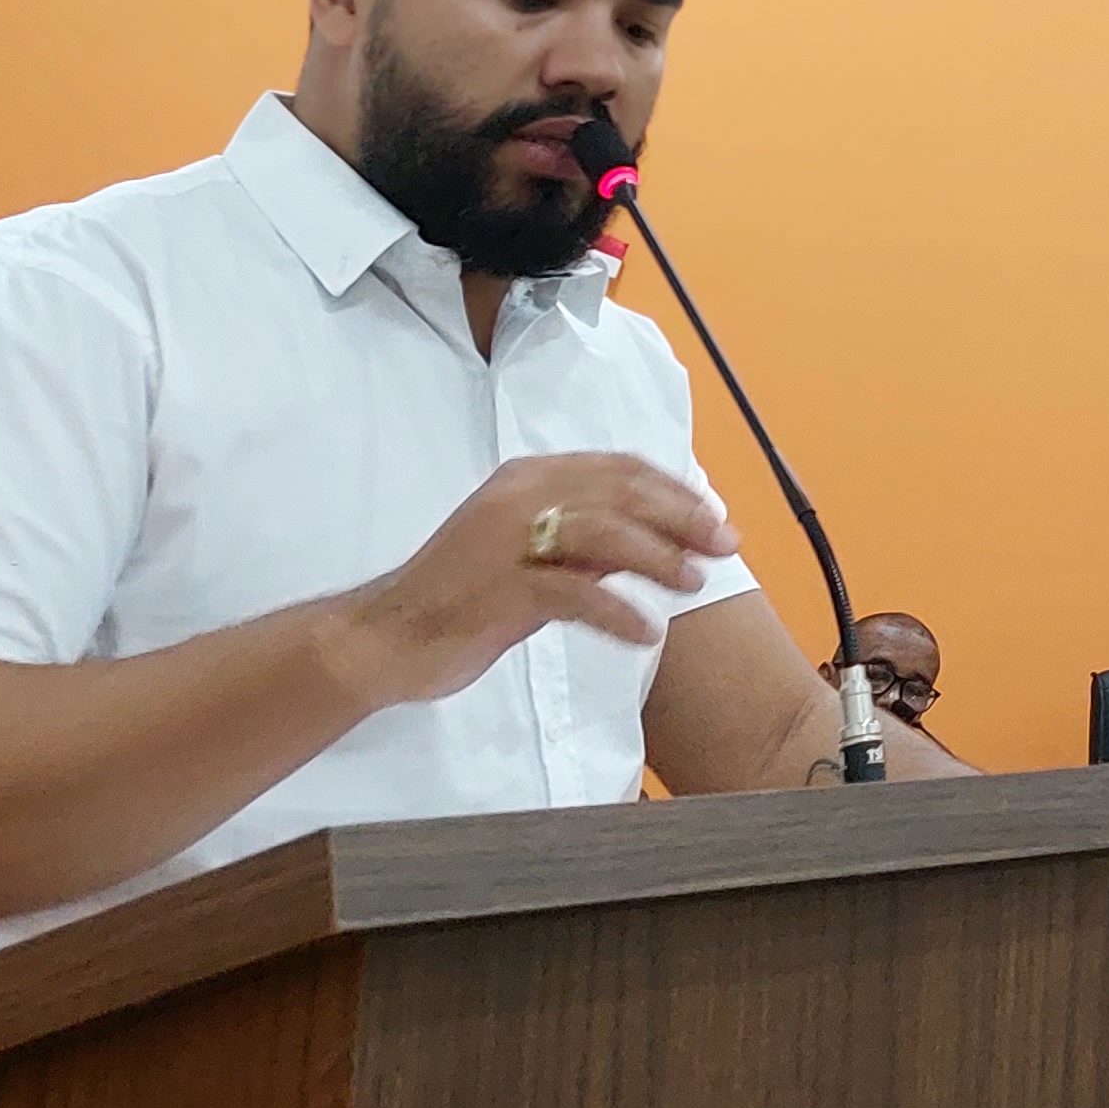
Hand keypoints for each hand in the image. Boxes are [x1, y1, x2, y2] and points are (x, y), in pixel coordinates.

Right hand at [330, 453, 733, 710]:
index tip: (715, 517)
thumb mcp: (535, 557)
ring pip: (604, 533)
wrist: (383, 638)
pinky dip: (617, 611)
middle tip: (726, 546)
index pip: (621, 469)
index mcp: (530, 478)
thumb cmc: (462, 597)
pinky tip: (645, 633)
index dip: (675, 490)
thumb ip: (589, 542)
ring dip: (659, 558)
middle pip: (622, 493)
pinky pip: (574, 593)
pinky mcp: (498, 588)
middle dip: (683, 517)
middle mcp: (520, 495)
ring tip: (694, 584)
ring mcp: (506, 540)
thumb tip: (662, 537)